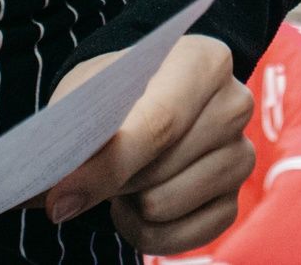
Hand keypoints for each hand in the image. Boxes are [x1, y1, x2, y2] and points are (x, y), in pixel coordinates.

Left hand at [38, 35, 253, 254]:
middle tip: (101, 161)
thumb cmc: (113, 93)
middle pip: (160, 169)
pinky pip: (178, 238)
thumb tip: (62, 195)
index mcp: (206, 61)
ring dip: (129, 203)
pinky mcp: (234, 201)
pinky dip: (145, 232)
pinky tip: (138, 204)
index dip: (108, 164)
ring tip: (124, 176)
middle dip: (115, 179)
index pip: (160, 122)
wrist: (140, 101)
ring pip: (164, 207)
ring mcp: (241, 155)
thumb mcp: (89, 92)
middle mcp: (235, 106)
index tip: (59, 197)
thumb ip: (80, 134)